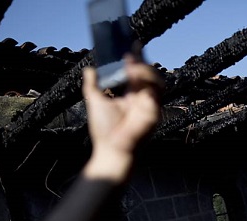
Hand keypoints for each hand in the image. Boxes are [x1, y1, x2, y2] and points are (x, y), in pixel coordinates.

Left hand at [82, 54, 163, 181]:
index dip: (136, 59)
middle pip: (149, 73)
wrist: (111, 149)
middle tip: (129, 52)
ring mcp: (150, 104)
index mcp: (131, 95)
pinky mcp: (154, 111)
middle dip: (141, 61)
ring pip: (156, 79)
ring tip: (131, 63)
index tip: (131, 45)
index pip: (137, 73)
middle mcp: (143, 98)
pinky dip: (146, 80)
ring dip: (145, 69)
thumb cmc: (104, 130)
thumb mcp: (95, 101)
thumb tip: (89, 69)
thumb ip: (92, 85)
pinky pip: (156, 91)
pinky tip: (134, 74)